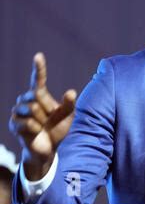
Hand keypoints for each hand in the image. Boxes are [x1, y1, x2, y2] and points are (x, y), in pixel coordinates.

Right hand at [9, 52, 76, 180]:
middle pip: (36, 95)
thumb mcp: (68, 116)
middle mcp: (26, 100)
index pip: (38, 79)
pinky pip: (28, 122)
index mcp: (40, 96)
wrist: (48, 148)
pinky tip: (36, 132)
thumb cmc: (57, 129)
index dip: (39, 68)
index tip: (38, 56)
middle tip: (49, 119)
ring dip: (42, 120)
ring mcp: (18, 111)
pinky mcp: (14, 124)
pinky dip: (37, 128)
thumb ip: (69, 104)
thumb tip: (71, 92)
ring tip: (42, 126)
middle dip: (48, 108)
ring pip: (32, 108)